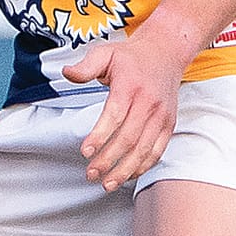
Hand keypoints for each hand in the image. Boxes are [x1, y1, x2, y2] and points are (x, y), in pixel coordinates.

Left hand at [64, 26, 187, 191]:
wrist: (167, 52)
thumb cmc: (131, 56)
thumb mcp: (105, 52)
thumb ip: (86, 65)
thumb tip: (66, 72)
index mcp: (130, 86)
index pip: (115, 115)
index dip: (100, 136)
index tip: (85, 151)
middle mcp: (149, 103)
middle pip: (129, 138)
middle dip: (109, 160)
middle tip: (91, 173)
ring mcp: (161, 115)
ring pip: (144, 149)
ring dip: (126, 169)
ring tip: (107, 184)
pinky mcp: (168, 124)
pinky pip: (158, 150)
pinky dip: (144, 166)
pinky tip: (128, 175)